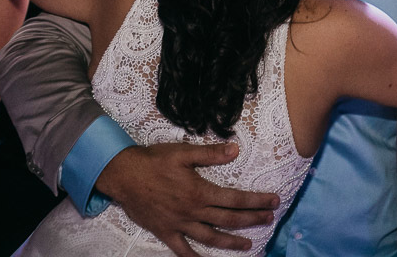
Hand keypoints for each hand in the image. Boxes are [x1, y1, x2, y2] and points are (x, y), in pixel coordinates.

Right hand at [97, 142, 278, 255]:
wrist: (123, 175)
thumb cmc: (154, 161)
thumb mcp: (184, 152)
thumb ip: (211, 154)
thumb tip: (236, 149)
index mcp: (200, 192)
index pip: (235, 199)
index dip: (256, 201)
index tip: (273, 202)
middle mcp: (192, 212)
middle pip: (228, 219)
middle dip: (252, 220)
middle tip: (270, 219)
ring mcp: (179, 224)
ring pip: (210, 238)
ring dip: (231, 242)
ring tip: (248, 246)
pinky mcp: (165, 232)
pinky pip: (182, 250)